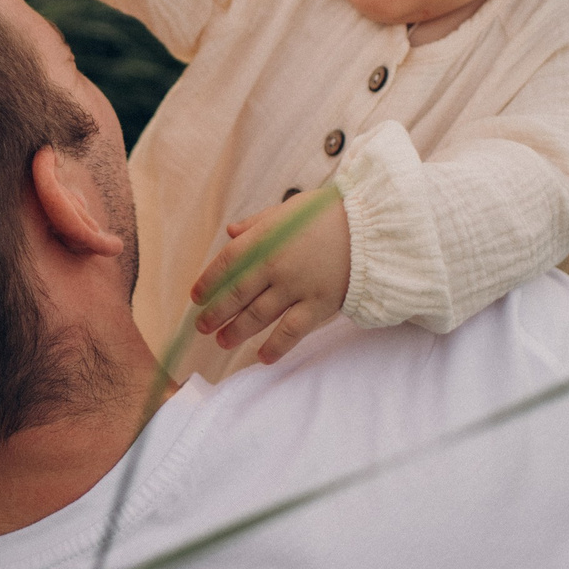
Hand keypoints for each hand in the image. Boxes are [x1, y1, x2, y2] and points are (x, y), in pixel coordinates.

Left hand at [190, 189, 350, 364]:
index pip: (226, 264)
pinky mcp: (319, 305)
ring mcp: (296, 288)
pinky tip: (261, 358)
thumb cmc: (328, 214)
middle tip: (202, 326)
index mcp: (265, 239)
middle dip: (216, 313)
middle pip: (237, 294)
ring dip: (236, 332)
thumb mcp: (288, 210)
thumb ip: (257, 223)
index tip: (196, 297)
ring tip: (222, 341)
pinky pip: (291, 331)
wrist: (372, 227)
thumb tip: (231, 232)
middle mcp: (275, 265)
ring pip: (258, 316)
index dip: (208, 282)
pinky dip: (275, 346)